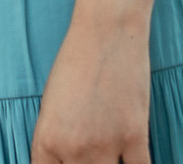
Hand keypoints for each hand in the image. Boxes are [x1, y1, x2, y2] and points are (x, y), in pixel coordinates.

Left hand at [30, 0, 155, 163]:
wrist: (105, 31)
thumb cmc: (74, 63)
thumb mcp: (51, 104)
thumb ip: (56, 142)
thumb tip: (64, 161)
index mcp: (47, 140)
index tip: (70, 163)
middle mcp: (73, 148)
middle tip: (92, 155)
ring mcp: (105, 144)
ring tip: (110, 156)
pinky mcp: (135, 136)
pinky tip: (133, 160)